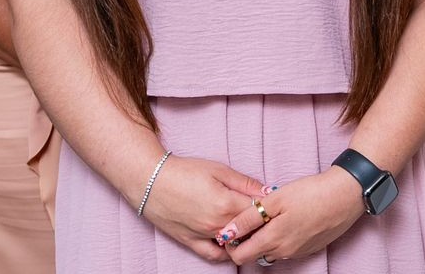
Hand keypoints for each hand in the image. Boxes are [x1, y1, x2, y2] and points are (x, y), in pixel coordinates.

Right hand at [137, 153, 266, 261]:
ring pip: (234, 244)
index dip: (268, 206)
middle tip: (264, 215)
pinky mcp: (190, 242)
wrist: (151, 180)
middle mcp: (216, 224)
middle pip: (249, 230)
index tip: (273, 202)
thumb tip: (268, 191)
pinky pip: (213, 255)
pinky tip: (233, 244)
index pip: (259, 211)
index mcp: (226, 204)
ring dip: (245, 238)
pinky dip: (226, 253)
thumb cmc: (185, 171)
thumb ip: (246, 183)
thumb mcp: (219, 170)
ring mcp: (203, 236)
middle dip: (260, 223)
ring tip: (250, 227)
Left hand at [222, 167, 365, 266]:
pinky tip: (291, 218)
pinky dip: (283, 237)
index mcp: (273, 241)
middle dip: (248, 239)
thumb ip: (248, 217)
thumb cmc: (312, 193)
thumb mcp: (276, 199)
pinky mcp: (311, 247)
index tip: (235, 225)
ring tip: (274, 215)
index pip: (239, 255)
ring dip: (266, 237)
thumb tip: (226, 232)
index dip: (231, 242)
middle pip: (255, 254)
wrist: (348, 194)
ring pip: (272, 250)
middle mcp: (285, 252)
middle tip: (254, 216)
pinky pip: (288, 247)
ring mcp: (299, 251)